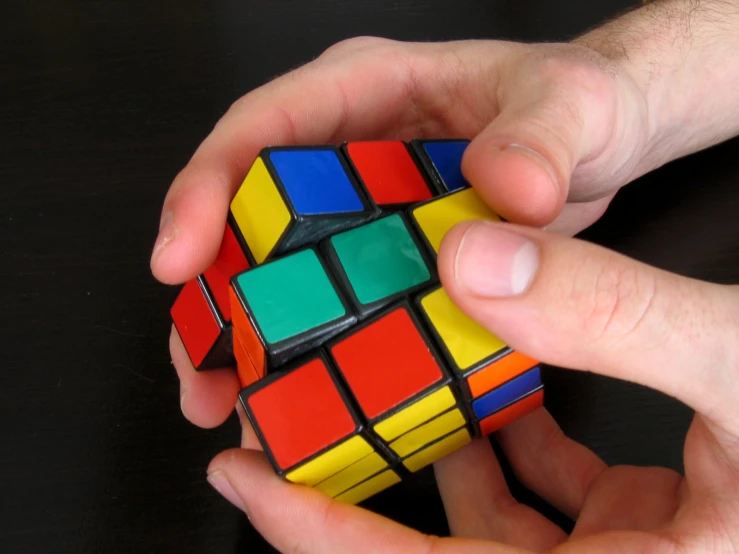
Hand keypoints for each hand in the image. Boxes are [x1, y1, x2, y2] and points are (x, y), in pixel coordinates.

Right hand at [160, 35, 658, 427]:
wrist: (606, 136)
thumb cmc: (580, 101)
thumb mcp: (573, 103)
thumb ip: (541, 139)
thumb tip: (508, 191)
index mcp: (367, 89)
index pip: (261, 128)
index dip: (206, 191)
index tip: (179, 260)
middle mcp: (349, 151)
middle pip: (248, 217)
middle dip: (214, 299)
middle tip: (202, 376)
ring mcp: (366, 208)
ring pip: (281, 273)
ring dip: (255, 343)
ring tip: (240, 409)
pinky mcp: (389, 256)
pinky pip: (339, 304)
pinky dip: (323, 354)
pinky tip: (316, 402)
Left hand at [206, 222, 738, 552]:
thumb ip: (612, 316)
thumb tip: (479, 260)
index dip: (316, 530)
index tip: (243, 478)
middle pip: (441, 551)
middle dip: (362, 484)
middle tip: (292, 425)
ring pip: (495, 518)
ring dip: (446, 445)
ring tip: (395, 384)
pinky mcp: (645, 529)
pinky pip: (553, 492)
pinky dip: (517, 438)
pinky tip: (497, 389)